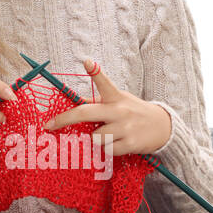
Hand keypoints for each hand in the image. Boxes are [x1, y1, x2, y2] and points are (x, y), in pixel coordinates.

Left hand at [43, 58, 171, 155]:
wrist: (163, 127)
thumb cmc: (133, 112)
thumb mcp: (119, 101)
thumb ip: (98, 102)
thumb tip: (75, 102)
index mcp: (115, 96)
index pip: (104, 82)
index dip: (95, 72)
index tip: (87, 62)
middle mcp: (119, 110)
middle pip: (85, 113)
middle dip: (64, 119)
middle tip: (49, 125)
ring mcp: (125, 127)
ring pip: (95, 137)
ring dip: (97, 139)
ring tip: (110, 135)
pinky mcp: (130, 143)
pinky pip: (107, 150)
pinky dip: (108, 149)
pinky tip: (119, 143)